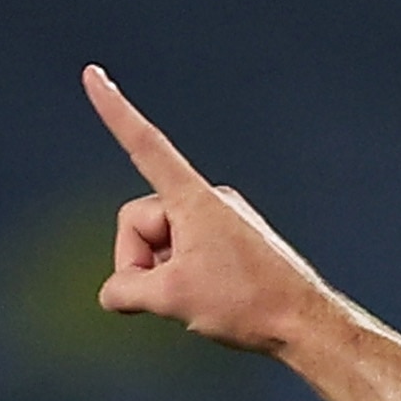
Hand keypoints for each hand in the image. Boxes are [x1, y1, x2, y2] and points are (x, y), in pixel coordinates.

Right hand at [84, 65, 336, 354]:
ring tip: (205, 300)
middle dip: (142, 262)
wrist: (306, 326)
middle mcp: (208, 201)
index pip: (145, 146)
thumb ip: (124, 289)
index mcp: (193, 200)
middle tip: (172, 296)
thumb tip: (115, 292)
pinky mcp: (232, 242)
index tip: (93, 74)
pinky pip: (186, 256)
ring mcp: (222, 221)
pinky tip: (213, 301)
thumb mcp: (171, 299)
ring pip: (162, 246)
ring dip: (166, 276)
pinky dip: (185, 280)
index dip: (114, 112)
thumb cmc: (250, 304)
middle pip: (141, 223)